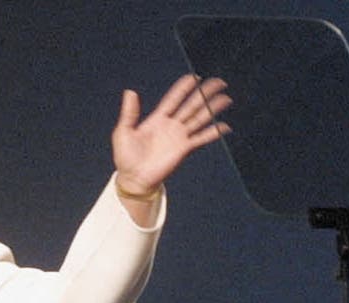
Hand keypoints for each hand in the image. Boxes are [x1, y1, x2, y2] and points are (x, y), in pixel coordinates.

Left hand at [111, 74, 230, 195]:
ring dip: (212, 108)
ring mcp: (180, 137)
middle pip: (192, 105)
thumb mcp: (123, 132)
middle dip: (205, 93)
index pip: (174, 99)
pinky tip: (224, 126)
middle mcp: (172, 125)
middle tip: (218, 82)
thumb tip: (130, 92)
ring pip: (200, 118)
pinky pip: (201, 138)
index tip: (194, 77)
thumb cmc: (126, 157)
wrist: (134, 179)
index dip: (184, 88)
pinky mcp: (185, 149)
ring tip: (225, 98)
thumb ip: (129, 113)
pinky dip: (213, 133)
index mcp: (157, 119)